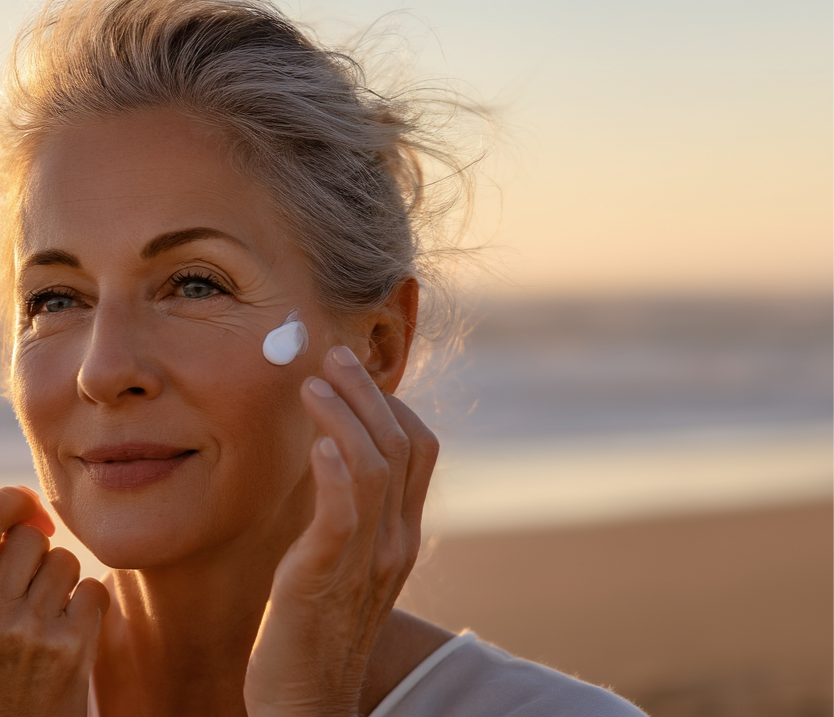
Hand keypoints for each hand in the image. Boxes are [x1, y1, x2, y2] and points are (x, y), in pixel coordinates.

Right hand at [0, 485, 109, 716]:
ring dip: (62, 582)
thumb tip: (29, 511)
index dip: (13, 503)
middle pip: (30, 538)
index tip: (28, 511)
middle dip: (38, 552)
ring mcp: (28, 630)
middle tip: (33, 585)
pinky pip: (92, 590)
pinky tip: (72, 630)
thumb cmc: (2, 669)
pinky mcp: (69, 646)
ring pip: (63, 562)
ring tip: (48, 614)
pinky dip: (88, 605)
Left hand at [244, 346, 438, 716]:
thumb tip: (332, 455)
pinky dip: (335, 471)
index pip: (419, 449)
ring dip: (345, 417)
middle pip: (402, 444)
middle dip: (368, 393)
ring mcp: (366, 561)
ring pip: (375, 467)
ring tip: (313, 384)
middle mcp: (395, 541)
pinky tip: (316, 444)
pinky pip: (342, 515)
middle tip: (333, 356)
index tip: (352, 375)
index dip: (391, 404)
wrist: (307, 704)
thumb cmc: (316, 626)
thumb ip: (349, 512)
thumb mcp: (345, 561)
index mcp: (400, 533)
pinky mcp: (324, 579)